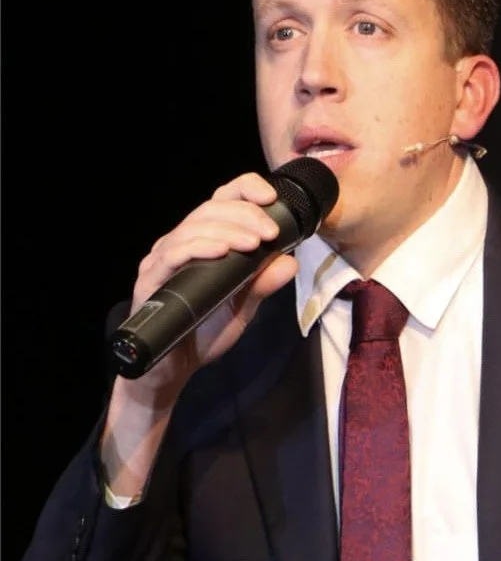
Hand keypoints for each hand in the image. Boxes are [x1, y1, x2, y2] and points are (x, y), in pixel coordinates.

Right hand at [119, 171, 299, 405]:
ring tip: (254, 243)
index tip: (272, 198)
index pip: (222, 199)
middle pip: (211, 208)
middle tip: (271, 233)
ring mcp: (163, 259)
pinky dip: (199, 247)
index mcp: (204, 240)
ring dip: (227, 231)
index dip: (246, 190)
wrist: (173, 370)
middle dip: (246, 215)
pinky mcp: (151, 280)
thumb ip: (262, 284)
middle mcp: (180, 242)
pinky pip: (174, 254)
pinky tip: (221, 252)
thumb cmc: (204, 332)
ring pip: (193, 227)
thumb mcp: (244, 307)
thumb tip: (289, 262)